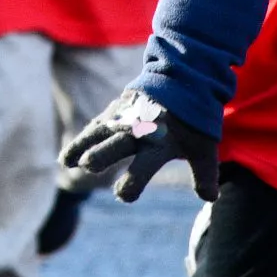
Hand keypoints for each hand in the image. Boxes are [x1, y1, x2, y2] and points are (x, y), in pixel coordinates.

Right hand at [58, 88, 220, 202]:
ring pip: (100, 134)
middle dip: (104, 154)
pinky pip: (94, 127)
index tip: (123, 194)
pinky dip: (80, 142)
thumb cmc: (194, 119)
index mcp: (161, 143)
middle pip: (118, 145)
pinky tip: (65, 159)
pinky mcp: (116, 111)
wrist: (183, 78)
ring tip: (66, 163)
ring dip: (83, 146)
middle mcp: (140, 130)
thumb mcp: (204, 147)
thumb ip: (205, 175)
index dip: (133, 183)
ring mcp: (125, 118)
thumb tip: (211, 199)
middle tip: (90, 165)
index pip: (145, 166)